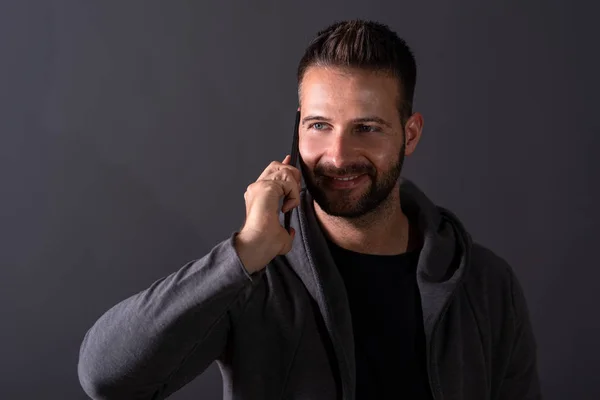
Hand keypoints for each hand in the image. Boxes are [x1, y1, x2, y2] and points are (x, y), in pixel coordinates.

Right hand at [234, 155, 301, 272]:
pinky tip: (286, 208)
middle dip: (292, 176)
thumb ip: (286, 231)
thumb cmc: (264, 244)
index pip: (271, 173)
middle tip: (293, 196)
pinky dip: (293, 194)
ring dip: (294, 187)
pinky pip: (288, 181)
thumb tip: (290, 231)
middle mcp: (256, 188)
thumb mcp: (281, 236)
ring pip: (285, 172)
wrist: (257, 246)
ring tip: (289, 204)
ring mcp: (259, 186)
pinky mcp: (266, 187)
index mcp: (257, 196)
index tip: (289, 161)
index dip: (284, 168)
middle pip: (277, 166)